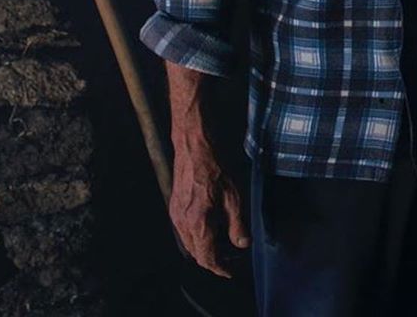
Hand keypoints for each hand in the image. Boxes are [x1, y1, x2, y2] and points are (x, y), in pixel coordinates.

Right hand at [170, 140, 249, 277]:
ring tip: (222, 240)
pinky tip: (209, 225)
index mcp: (198, 223)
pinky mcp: (174, 205)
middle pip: (197, 254)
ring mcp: (176, 213)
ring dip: (204, 247)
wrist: (194, 144)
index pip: (207, 258)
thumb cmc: (214, 166)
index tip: (231, 271)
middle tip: (231, 256)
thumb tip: (242, 244)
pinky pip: (184, 230)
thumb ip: (237, 225)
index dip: (220, 269)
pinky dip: (196, 235)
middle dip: (213, 259)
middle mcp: (183, 222)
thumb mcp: (234, 196)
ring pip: (189, 243)